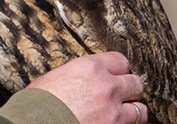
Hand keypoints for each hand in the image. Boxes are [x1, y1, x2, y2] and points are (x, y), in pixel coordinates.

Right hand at [27, 52, 146, 123]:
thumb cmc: (35, 106)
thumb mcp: (54, 79)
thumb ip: (77, 76)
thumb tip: (82, 80)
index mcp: (90, 68)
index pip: (120, 61)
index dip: (118, 71)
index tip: (115, 77)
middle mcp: (107, 87)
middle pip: (135, 83)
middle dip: (129, 91)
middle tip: (121, 97)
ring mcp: (114, 112)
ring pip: (140, 110)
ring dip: (132, 112)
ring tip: (121, 116)